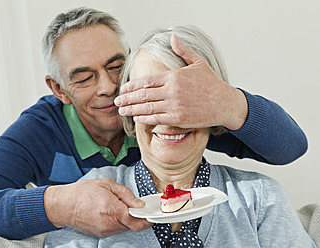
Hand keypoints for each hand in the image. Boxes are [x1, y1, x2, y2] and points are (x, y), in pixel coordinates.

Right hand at [44, 178, 151, 237]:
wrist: (63, 205)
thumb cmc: (83, 192)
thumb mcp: (107, 184)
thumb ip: (126, 194)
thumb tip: (139, 204)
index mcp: (112, 209)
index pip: (137, 221)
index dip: (147, 218)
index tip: (151, 214)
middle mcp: (109, 223)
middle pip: (132, 225)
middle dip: (137, 216)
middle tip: (134, 206)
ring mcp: (105, 231)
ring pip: (124, 228)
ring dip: (126, 219)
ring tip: (117, 205)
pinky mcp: (100, 234)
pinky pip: (115, 229)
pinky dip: (118, 221)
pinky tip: (110, 211)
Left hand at [114, 34, 247, 129]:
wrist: (225, 103)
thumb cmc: (212, 83)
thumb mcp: (198, 62)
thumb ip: (183, 50)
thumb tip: (173, 37)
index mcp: (174, 76)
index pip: (146, 81)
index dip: (132, 85)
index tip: (123, 88)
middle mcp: (172, 91)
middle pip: (143, 95)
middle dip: (127, 98)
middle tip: (117, 101)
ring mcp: (174, 106)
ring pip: (147, 108)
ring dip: (132, 109)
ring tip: (122, 110)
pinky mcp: (178, 119)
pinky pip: (156, 119)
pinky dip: (144, 118)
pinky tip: (136, 118)